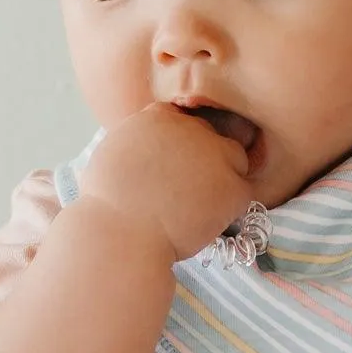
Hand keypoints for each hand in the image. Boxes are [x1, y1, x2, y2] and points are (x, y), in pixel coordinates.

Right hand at [80, 102, 255, 261]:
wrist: (120, 236)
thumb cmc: (108, 205)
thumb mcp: (114, 152)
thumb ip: (141, 140)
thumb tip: (155, 146)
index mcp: (160, 117)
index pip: (185, 122)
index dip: (182, 147)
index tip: (173, 168)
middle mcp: (191, 128)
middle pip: (212, 136)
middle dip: (203, 160)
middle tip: (185, 192)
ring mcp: (216, 155)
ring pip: (235, 160)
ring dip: (222, 179)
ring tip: (196, 207)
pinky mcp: (233, 186)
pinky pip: (243, 193)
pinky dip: (229, 208)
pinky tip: (205, 222)